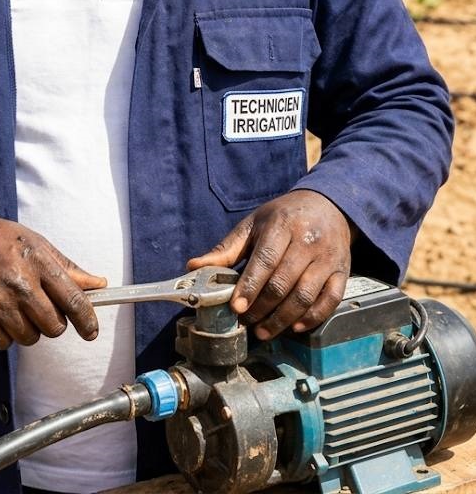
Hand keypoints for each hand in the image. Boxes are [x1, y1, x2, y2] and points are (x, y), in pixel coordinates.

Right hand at [0, 206, 106, 349]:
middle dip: (53, 323)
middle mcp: (19, 284)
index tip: (91, 332)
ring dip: (27, 328)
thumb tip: (98, 283)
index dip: (87, 320)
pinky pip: (4, 343)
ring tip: (14, 306)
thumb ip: (65, 266)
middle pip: (54, 326)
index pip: (72, 299)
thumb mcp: (32, 241)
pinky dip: (4, 334)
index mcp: (36, 260)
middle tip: (41, 309)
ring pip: (30, 338)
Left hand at [188, 191, 352, 338]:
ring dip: (284, 319)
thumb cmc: (283, 217)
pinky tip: (295, 327)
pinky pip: (330, 300)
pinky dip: (313, 318)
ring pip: (306, 295)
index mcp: (281, 225)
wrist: (327, 205)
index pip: (265, 259)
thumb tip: (192, 266)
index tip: (237, 308)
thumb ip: (226, 249)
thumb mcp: (253, 225)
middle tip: (248, 323)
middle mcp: (307, 241)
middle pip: (284, 282)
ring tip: (265, 331)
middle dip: (263, 308)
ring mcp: (327, 257)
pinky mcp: (343, 271)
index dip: (250, 286)